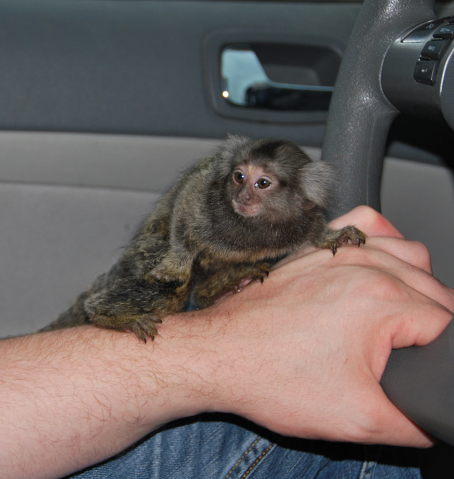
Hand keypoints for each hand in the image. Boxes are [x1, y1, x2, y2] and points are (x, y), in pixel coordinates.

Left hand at [159, 206, 452, 446]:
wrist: (217, 355)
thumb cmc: (267, 376)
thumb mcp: (357, 419)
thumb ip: (414, 422)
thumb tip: (435, 417)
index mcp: (381, 301)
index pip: (448, 323)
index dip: (444, 352)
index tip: (427, 368)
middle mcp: (362, 266)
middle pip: (435, 287)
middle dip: (431, 323)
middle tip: (410, 355)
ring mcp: (335, 251)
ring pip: (408, 254)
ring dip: (415, 283)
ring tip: (397, 319)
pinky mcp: (314, 248)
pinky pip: (365, 225)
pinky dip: (383, 240)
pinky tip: (377, 267)